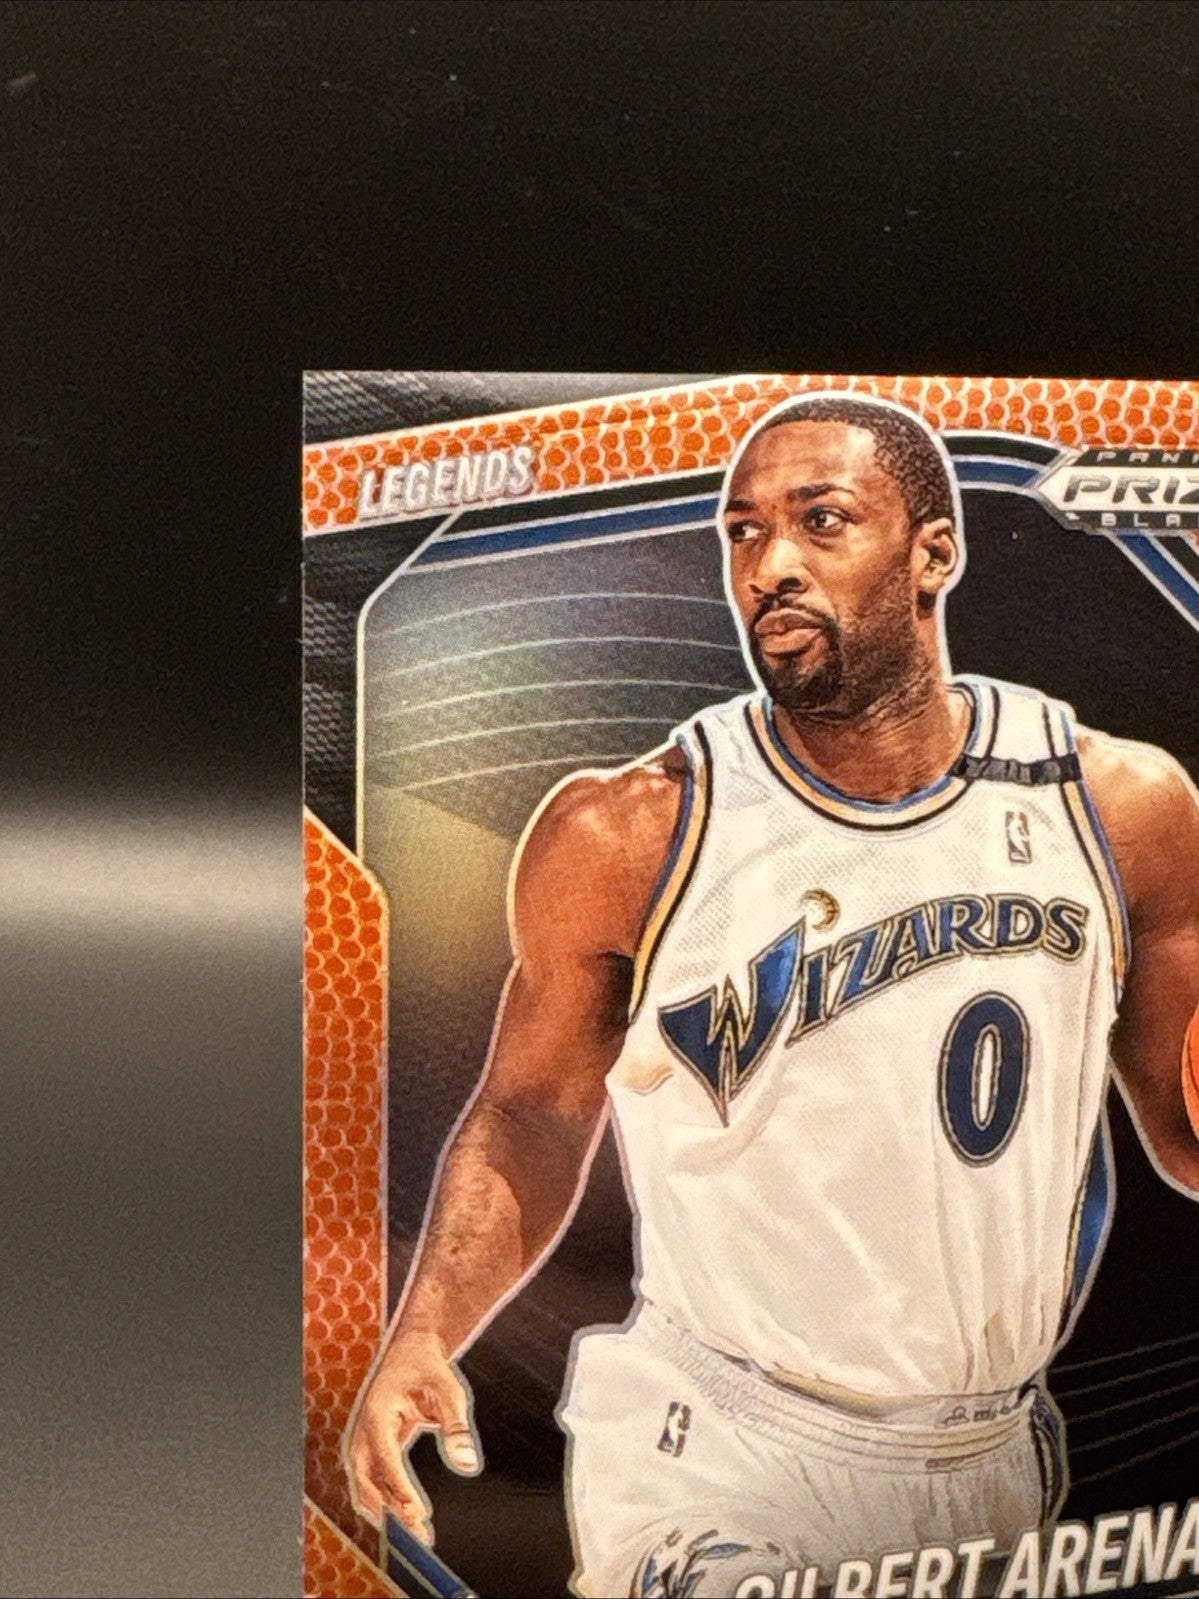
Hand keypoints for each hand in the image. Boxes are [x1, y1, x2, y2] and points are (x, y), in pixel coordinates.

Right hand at [342, 1331, 481, 1541]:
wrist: (412, 1351)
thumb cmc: (429, 1368)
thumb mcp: (449, 1391)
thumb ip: (456, 1428)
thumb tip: (466, 1463)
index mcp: (377, 1412)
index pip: (383, 1456)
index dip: (398, 1486)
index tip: (415, 1511)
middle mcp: (364, 1429)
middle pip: (364, 1478)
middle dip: (387, 1508)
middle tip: (415, 1531)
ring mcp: (365, 1439)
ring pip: (367, 1485)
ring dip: (388, 1510)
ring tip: (419, 1532)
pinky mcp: (373, 1448)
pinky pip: (375, 1479)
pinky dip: (390, 1499)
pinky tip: (411, 1515)